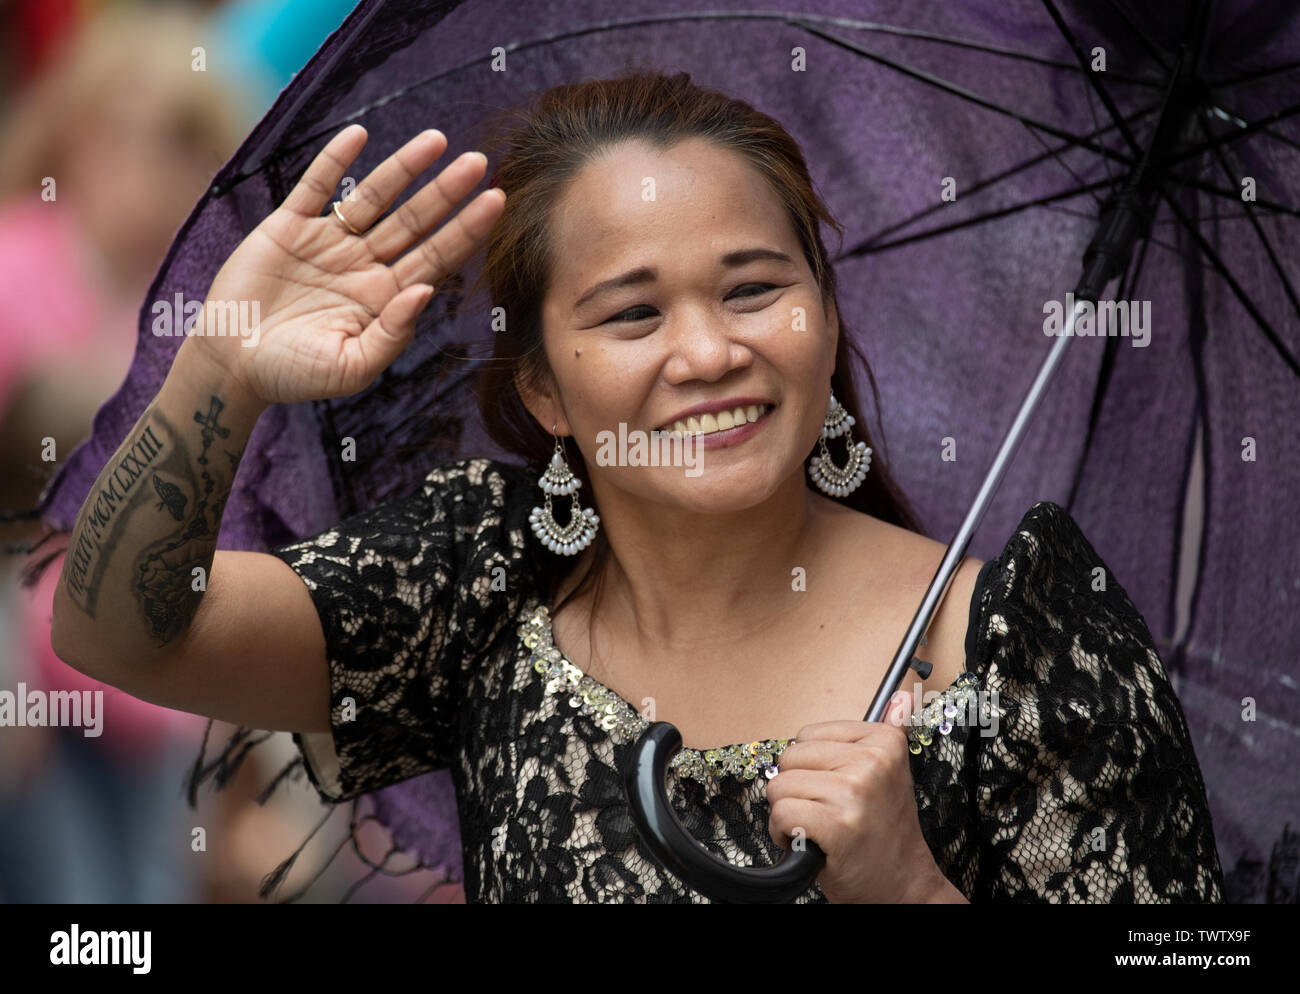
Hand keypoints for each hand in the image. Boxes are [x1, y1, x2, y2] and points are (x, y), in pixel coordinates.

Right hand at [190, 124, 504, 404]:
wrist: (232, 366)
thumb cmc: (295, 376)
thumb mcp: (352, 367)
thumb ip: (392, 335)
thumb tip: (426, 292)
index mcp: (385, 298)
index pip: (435, 258)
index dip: (466, 230)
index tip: (496, 202)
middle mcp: (364, 265)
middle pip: (414, 221)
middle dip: (446, 192)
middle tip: (479, 162)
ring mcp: (328, 243)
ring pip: (373, 197)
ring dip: (404, 168)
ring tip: (437, 139)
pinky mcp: (288, 228)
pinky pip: (315, 187)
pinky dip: (334, 161)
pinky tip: (359, 135)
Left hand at [766, 691, 957, 902]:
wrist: (902, 883)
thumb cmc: (883, 830)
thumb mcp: (892, 774)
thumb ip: (892, 730)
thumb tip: (903, 695)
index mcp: (885, 740)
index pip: (806, 736)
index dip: (810, 766)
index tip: (836, 787)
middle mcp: (873, 762)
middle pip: (789, 758)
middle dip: (796, 788)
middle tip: (826, 811)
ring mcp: (856, 792)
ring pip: (780, 787)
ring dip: (788, 813)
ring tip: (819, 827)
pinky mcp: (838, 825)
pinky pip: (781, 814)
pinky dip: (784, 833)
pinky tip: (810, 842)